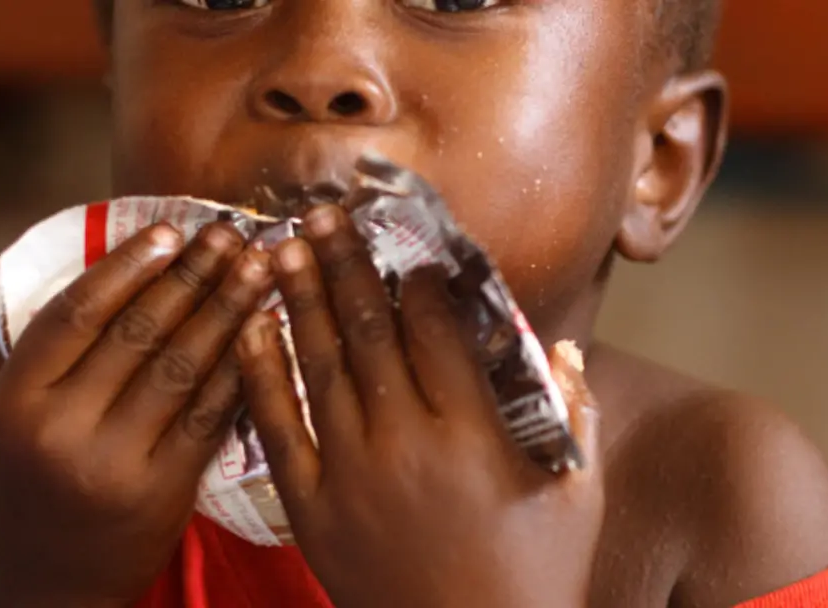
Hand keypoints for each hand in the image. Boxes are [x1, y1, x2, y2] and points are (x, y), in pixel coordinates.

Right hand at [0, 222, 273, 606]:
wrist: (52, 582)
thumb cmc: (26, 490)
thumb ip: (27, 354)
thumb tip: (88, 276)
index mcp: (16, 404)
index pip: (77, 315)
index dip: (127, 267)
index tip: (170, 231)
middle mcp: (62, 429)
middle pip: (139, 332)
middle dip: (192, 276)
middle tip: (231, 236)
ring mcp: (117, 461)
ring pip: (182, 366)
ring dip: (227, 310)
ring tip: (258, 269)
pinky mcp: (167, 487)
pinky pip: (212, 412)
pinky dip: (242, 366)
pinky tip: (265, 331)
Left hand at [236, 205, 602, 607]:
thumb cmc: (533, 577)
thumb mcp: (576, 494)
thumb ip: (576, 415)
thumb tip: (564, 351)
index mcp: (474, 432)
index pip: (436, 328)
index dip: (420, 279)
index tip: (410, 252)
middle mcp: (406, 441)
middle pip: (368, 330)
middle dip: (346, 262)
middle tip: (324, 211)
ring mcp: (349, 474)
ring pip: (318, 365)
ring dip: (299, 298)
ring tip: (285, 245)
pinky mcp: (310, 508)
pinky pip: (277, 429)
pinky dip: (261, 374)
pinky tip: (251, 327)